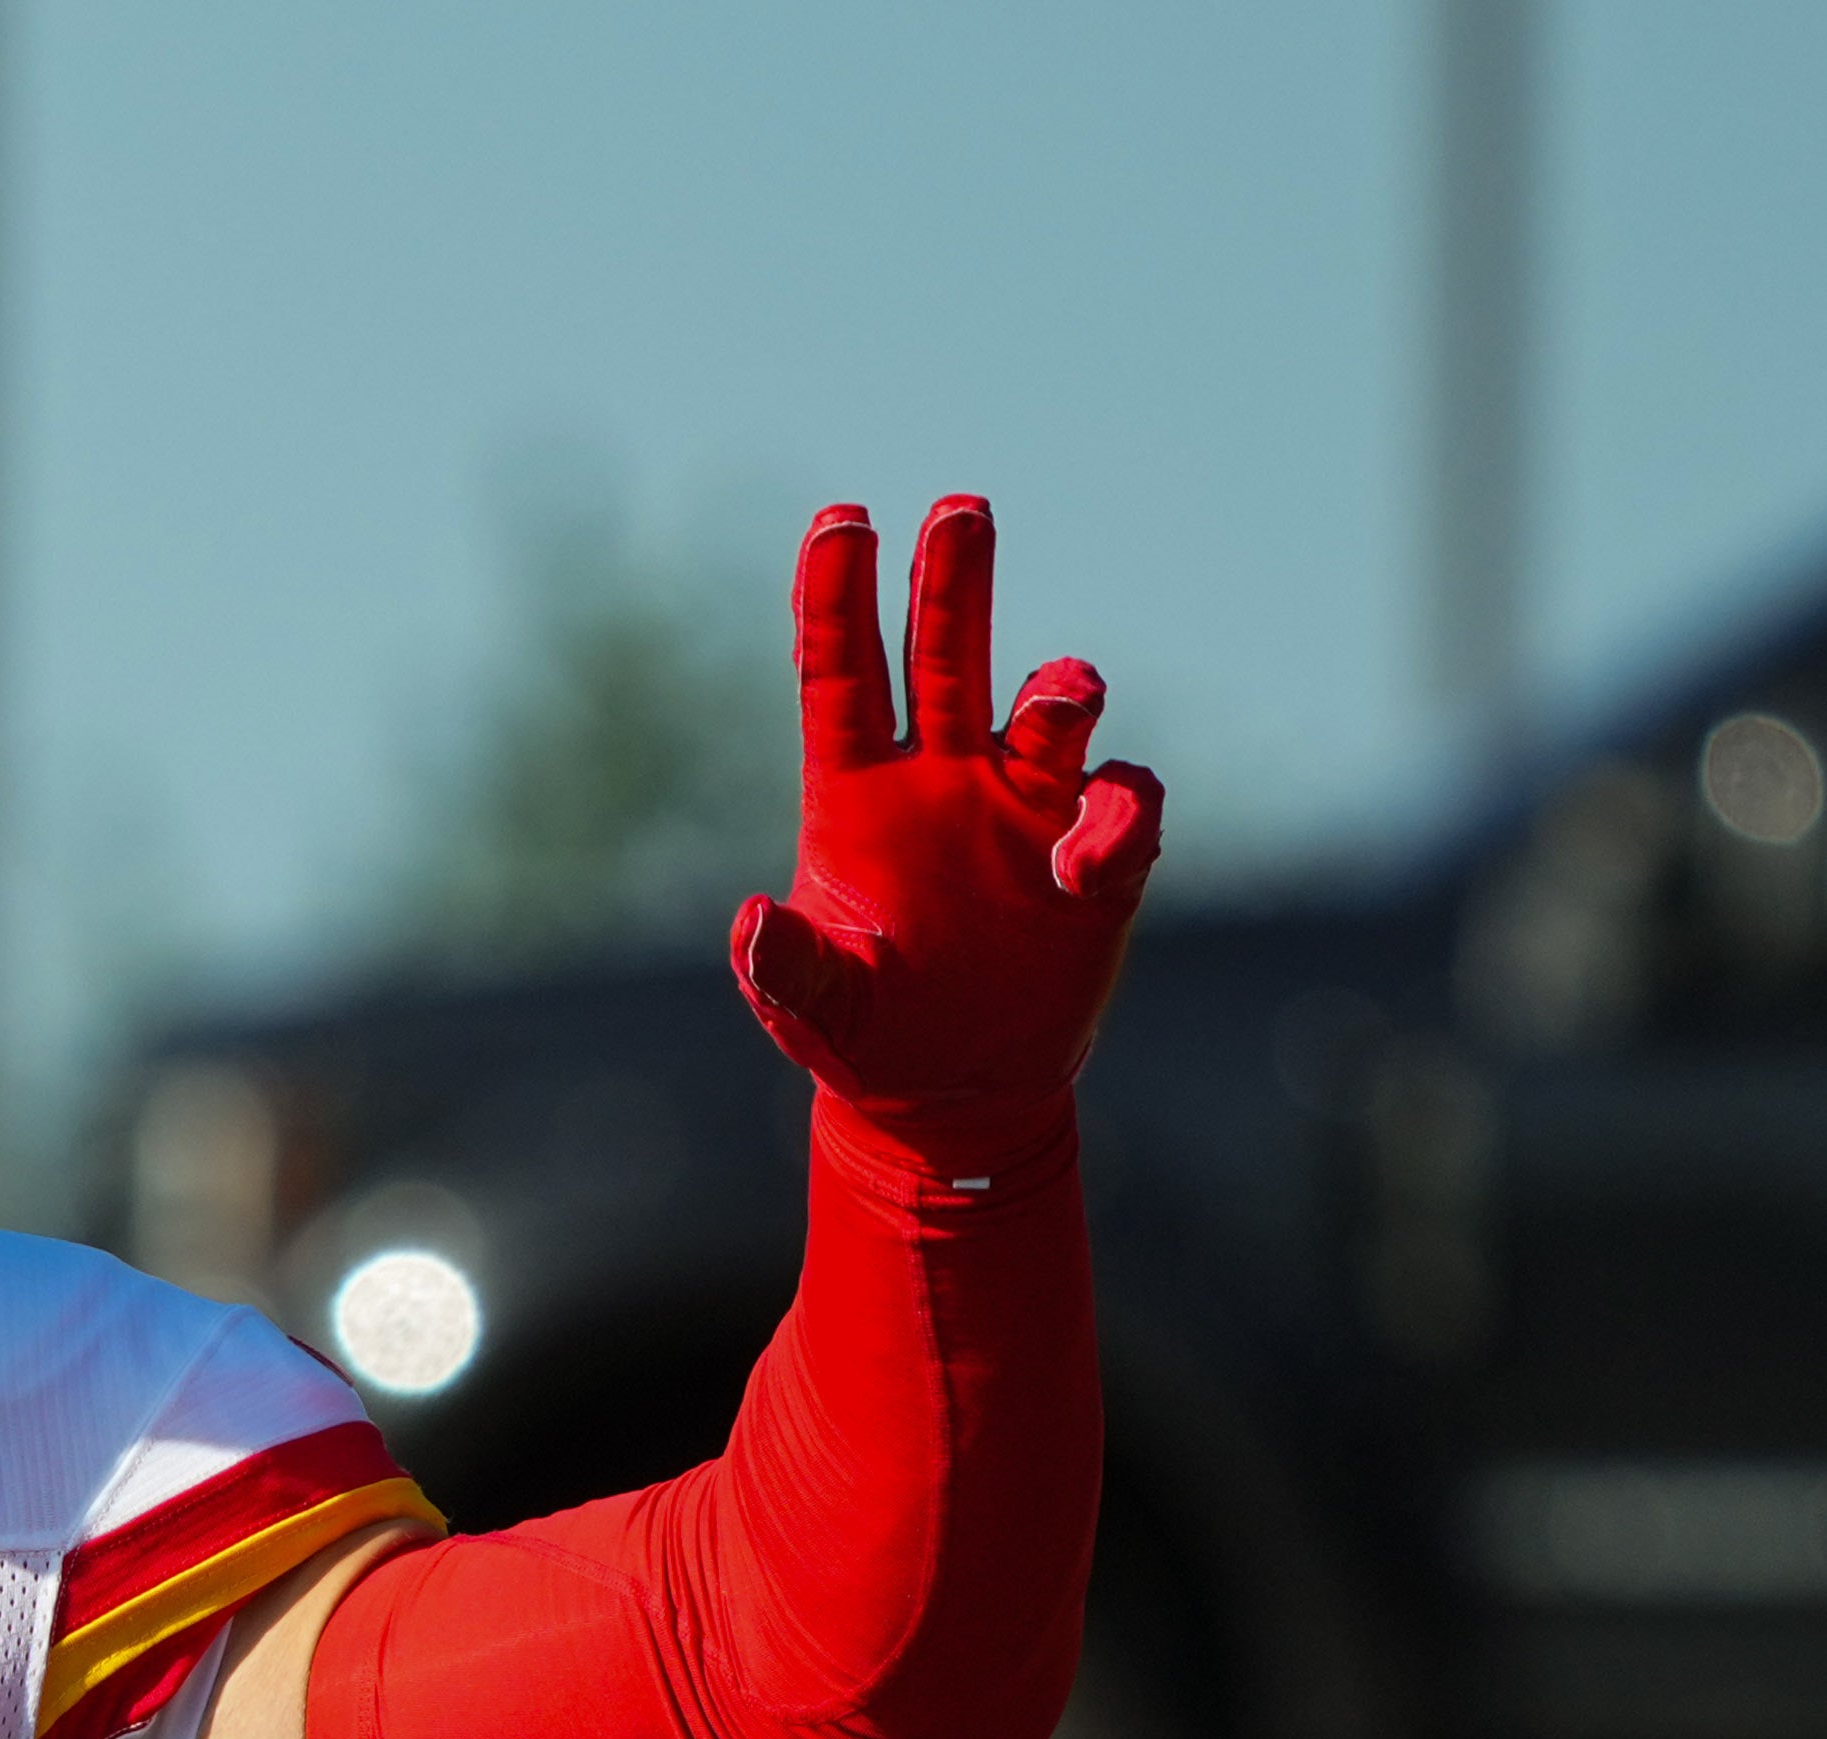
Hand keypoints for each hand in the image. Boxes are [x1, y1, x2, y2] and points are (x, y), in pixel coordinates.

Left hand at [728, 497, 1163, 1161]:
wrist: (953, 1092)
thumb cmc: (864, 1035)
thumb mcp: (813, 1010)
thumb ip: (784, 968)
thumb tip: (754, 920)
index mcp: (858, 797)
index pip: (842, 677)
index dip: (837, 599)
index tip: (841, 521)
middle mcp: (945, 780)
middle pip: (949, 656)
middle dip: (953, 581)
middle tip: (958, 509)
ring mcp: (1024, 809)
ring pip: (1046, 712)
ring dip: (1060, 690)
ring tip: (1062, 693)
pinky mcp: (1096, 860)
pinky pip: (1121, 806)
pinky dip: (1116, 815)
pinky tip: (1084, 863)